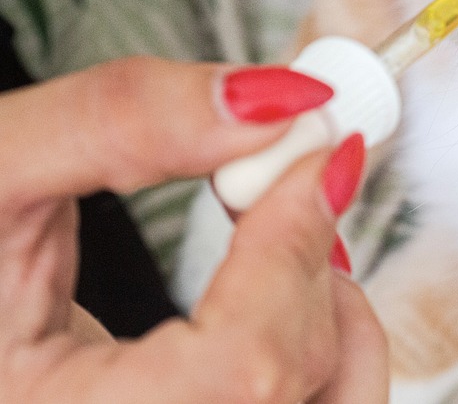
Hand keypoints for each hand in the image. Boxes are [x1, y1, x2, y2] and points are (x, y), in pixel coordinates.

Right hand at [0, 57, 387, 402]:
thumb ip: (115, 121)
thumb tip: (272, 98)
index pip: (236, 371)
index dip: (291, 248)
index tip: (317, 146)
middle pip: (286, 386)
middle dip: (306, 254)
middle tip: (298, 156)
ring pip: (327, 402)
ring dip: (329, 296)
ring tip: (279, 219)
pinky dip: (326, 336)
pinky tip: (280, 279)